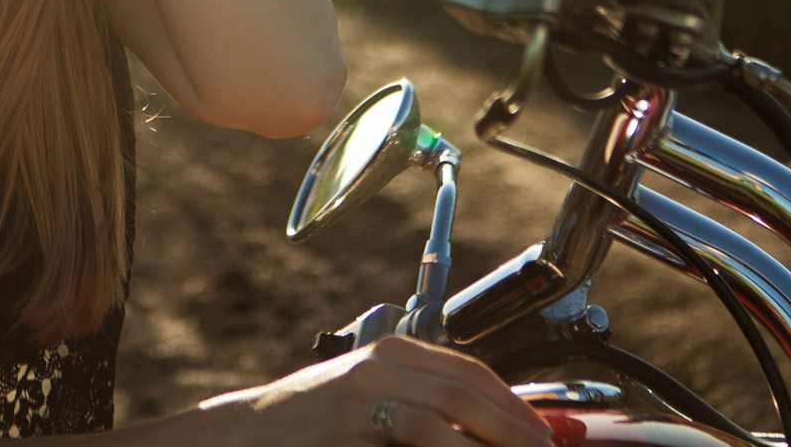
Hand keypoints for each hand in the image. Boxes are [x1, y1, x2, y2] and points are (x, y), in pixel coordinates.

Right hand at [201, 335, 552, 445]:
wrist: (245, 435)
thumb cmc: (315, 428)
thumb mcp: (375, 408)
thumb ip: (424, 412)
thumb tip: (488, 432)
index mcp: (396, 354)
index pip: (472, 371)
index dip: (514, 403)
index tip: (545, 432)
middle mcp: (384, 362)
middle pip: (468, 388)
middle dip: (514, 423)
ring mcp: (365, 388)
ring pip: (448, 407)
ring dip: (492, 436)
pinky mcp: (349, 418)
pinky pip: (415, 430)